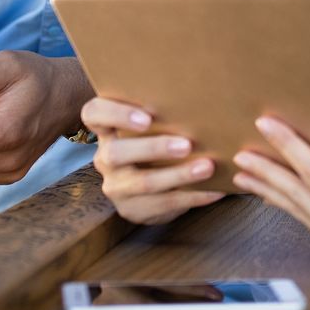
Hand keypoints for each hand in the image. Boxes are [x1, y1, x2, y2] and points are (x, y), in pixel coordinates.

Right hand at [82, 98, 223, 225]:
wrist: (148, 191)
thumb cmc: (157, 143)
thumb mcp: (153, 128)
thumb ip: (163, 115)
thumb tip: (204, 100)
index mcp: (107, 130)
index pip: (94, 114)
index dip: (116, 114)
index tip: (147, 118)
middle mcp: (105, 158)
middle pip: (118, 152)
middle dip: (153, 148)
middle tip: (186, 145)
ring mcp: (116, 186)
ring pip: (143, 182)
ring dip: (178, 175)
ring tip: (207, 167)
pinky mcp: (131, 209)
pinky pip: (164, 203)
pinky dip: (193, 195)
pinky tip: (215, 190)